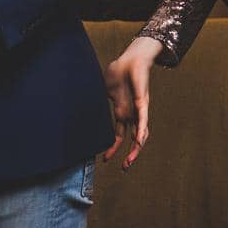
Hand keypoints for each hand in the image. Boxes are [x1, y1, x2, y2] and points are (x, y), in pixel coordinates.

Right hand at [103, 37, 161, 168]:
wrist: (131, 58)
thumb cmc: (120, 71)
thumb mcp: (106, 90)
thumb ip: (99, 100)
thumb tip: (84, 106)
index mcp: (123, 112)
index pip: (120, 135)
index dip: (114, 148)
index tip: (106, 159)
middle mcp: (132, 113)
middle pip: (133, 139)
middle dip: (129, 155)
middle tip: (124, 168)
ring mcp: (138, 109)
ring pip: (140, 133)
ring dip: (136, 149)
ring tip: (129, 162)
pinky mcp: (142, 102)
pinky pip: (142, 120)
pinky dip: (141, 132)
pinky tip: (138, 143)